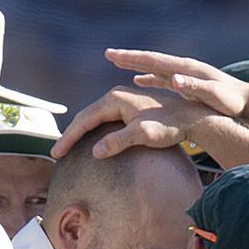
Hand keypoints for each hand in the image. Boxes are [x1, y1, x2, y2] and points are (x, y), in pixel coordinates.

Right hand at [52, 86, 217, 159]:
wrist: (190, 118)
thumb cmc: (169, 127)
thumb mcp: (142, 136)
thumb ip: (118, 142)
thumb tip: (95, 151)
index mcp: (114, 99)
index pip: (84, 120)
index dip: (69, 138)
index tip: (58, 154)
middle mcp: (116, 95)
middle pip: (86, 116)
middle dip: (70, 135)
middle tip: (57, 153)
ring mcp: (123, 100)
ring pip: (94, 117)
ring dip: (80, 131)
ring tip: (69, 147)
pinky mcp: (131, 107)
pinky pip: (104, 118)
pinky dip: (93, 129)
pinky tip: (91, 139)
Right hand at [104, 48, 248, 123]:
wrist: (245, 100)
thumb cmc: (230, 101)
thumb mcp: (213, 95)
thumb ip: (194, 87)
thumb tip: (173, 79)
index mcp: (185, 69)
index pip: (154, 60)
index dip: (132, 58)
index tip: (113, 55)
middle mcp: (182, 68)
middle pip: (151, 60)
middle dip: (129, 58)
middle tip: (108, 54)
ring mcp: (184, 75)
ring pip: (154, 68)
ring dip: (136, 65)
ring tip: (117, 63)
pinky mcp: (186, 83)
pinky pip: (162, 78)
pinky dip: (148, 78)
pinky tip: (137, 81)